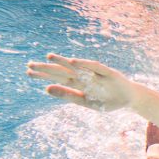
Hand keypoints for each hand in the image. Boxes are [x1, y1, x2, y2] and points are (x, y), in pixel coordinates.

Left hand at [26, 54, 141, 111]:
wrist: (129, 100)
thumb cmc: (108, 100)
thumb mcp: (86, 101)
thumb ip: (68, 95)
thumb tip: (46, 88)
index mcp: (78, 83)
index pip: (57, 77)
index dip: (43, 74)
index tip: (28, 72)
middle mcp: (84, 75)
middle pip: (63, 70)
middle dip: (47, 68)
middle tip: (30, 65)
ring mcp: (96, 73)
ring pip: (76, 66)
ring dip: (63, 61)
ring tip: (48, 57)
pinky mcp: (108, 72)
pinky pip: (95, 67)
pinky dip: (85, 64)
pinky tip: (73, 61)